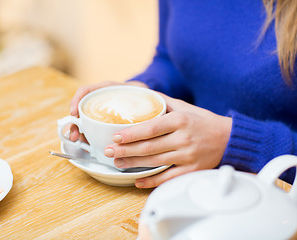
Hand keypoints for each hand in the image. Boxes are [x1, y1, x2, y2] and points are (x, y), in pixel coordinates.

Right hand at [69, 80, 147, 141]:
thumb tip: (146, 119)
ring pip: (86, 120)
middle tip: (75, 136)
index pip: (88, 90)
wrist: (154, 101)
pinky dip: (88, 135)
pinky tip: (89, 143)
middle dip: (75, 122)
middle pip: (83, 108)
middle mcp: (105, 99)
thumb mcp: (148, 97)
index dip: (78, 100)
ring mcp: (104, 111)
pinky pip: (93, 128)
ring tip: (79, 141)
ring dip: (79, 131)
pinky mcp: (105, 122)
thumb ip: (147, 102)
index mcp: (112, 89)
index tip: (74, 113)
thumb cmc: (149, 98)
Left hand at [104, 94, 231, 187]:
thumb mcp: (184, 107)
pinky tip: (138, 180)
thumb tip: (142, 94)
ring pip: (155, 162)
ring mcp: (187, 156)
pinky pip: (168, 177)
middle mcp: (183, 138)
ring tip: (117, 163)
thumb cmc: (203, 121)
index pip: (150, 128)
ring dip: (133, 164)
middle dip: (125, 150)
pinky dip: (151, 181)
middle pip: (149, 147)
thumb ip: (163, 102)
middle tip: (109, 152)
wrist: (228, 138)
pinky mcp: (191, 170)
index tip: (116, 137)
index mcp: (180, 121)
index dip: (131, 134)